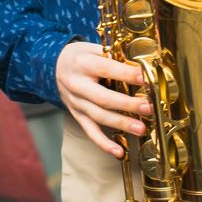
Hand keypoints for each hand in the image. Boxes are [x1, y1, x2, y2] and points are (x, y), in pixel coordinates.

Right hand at [56, 41, 150, 157]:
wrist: (54, 65)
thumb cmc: (81, 56)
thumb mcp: (94, 48)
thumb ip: (115, 56)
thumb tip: (143, 64)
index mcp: (83, 63)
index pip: (107, 69)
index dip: (126, 74)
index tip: (146, 78)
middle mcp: (77, 84)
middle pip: (103, 98)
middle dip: (127, 104)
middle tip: (148, 108)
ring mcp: (76, 102)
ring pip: (99, 116)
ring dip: (121, 124)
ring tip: (141, 128)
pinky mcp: (76, 115)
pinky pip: (90, 131)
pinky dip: (104, 143)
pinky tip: (119, 152)